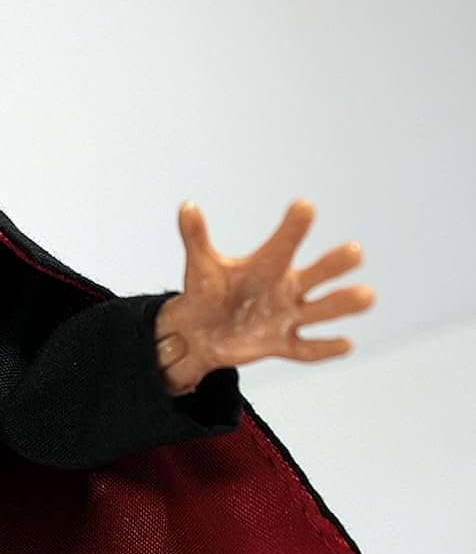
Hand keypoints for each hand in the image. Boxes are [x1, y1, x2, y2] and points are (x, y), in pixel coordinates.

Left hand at [153, 199, 371, 395]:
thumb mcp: (200, 265)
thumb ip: (195, 237)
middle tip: (354, 250)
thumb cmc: (206, 291)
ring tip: (367, 295)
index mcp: (267, 266)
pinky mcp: (281, 344)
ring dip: (341, 304)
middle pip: (315, 275)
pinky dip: (324, 348)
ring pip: (320, 311)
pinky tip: (346, 343)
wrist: (200, 330)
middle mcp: (285, 288)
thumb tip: (186, 206)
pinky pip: (306, 349)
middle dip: (333, 265)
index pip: (282, 244)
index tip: (304, 204)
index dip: (292, 227)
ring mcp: (286, 317)